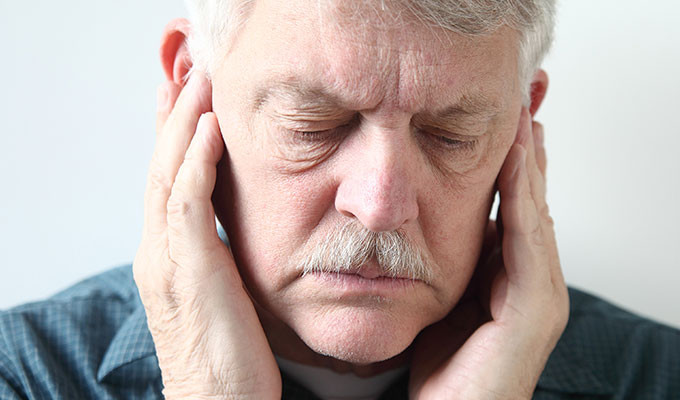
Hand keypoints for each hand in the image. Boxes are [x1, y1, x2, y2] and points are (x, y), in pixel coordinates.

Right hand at [132, 73, 280, 398]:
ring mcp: (168, 260)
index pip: (165, 182)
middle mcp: (158, 252)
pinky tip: (210, 129)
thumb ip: (222, 257)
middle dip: (173, 117)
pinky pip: (186, 202)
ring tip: (199, 82)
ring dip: (184, 123)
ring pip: (167, 174)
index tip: (186, 100)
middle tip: (186, 73)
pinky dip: (195, 161)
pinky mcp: (189, 270)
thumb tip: (238, 231)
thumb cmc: (230, 360)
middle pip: (159, 168)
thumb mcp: (224, 296)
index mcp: (167, 257)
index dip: (173, 138)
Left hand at [409, 109, 568, 398]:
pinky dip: (523, 196)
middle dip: (530, 150)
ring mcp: (541, 296)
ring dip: (530, 161)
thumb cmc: (442, 377)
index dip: (512, 163)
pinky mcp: (535, 309)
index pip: (515, 209)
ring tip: (524, 114)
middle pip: (534, 201)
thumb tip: (426, 228)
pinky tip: (517, 159)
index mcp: (512, 282)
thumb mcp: (443, 306)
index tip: (505, 118)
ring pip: (536, 211)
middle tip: (527, 96)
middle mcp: (534, 284)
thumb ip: (450, 267)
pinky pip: (528, 238)